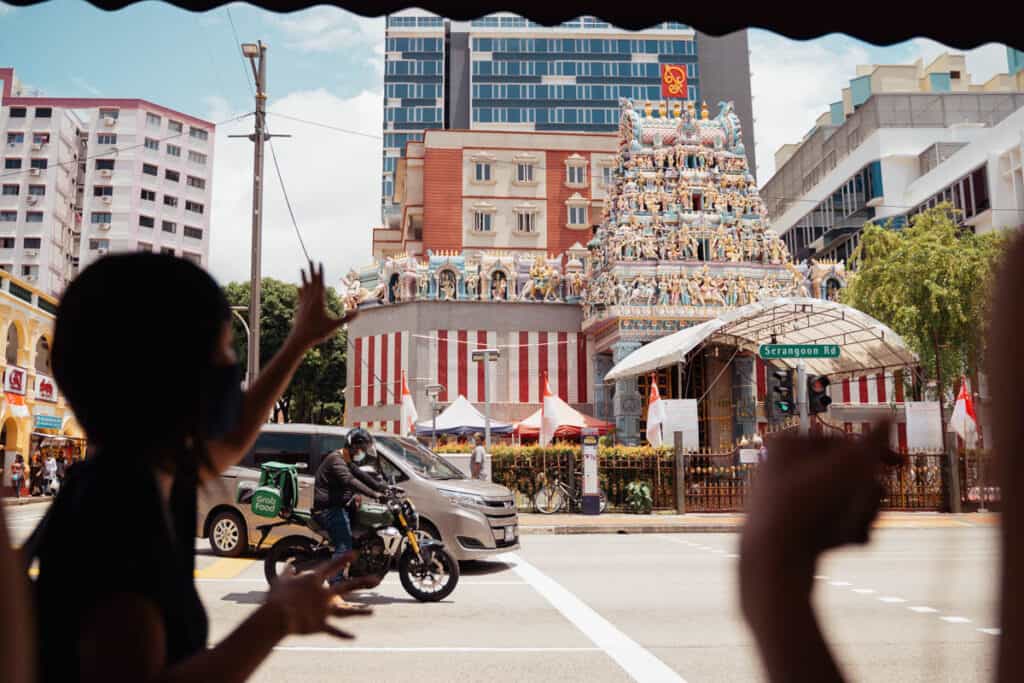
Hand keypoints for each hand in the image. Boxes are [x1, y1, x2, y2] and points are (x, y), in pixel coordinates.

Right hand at [265, 551, 374, 638]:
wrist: (276, 617)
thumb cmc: (276, 597)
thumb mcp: (280, 580)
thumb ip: (287, 573)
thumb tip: (289, 566)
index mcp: (313, 580)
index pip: (331, 566)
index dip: (343, 559)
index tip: (354, 554)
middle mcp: (323, 594)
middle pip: (347, 587)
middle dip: (363, 583)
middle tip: (377, 580)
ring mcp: (324, 610)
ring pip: (346, 611)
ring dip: (360, 612)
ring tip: (372, 612)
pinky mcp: (320, 625)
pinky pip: (334, 631)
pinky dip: (343, 635)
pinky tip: (353, 637)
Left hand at [290, 262, 353, 349]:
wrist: (299, 339)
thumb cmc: (317, 332)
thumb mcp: (334, 326)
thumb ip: (347, 318)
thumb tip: (359, 312)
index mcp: (318, 301)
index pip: (320, 283)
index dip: (320, 272)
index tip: (319, 262)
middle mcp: (309, 299)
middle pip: (311, 281)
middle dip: (312, 270)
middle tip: (311, 259)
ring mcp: (304, 303)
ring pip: (304, 286)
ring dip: (304, 277)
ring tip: (302, 268)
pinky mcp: (300, 308)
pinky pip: (301, 295)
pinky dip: (301, 289)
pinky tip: (299, 286)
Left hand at [740, 423, 897, 599]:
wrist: (773, 560)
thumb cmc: (811, 504)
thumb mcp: (850, 466)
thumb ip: (874, 441)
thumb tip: (889, 415)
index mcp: (788, 444)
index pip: (842, 442)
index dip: (876, 453)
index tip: (901, 465)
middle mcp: (782, 470)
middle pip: (845, 476)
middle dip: (867, 491)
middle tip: (873, 501)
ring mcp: (786, 503)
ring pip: (841, 503)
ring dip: (859, 513)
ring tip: (857, 527)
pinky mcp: (792, 533)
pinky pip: (829, 528)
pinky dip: (843, 533)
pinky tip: (842, 544)